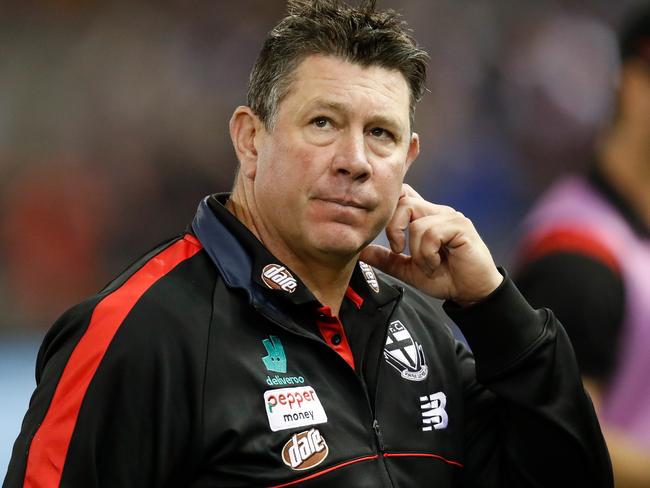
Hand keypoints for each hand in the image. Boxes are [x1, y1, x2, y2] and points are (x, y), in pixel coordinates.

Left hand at [360, 184, 502, 305]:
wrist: (471, 293)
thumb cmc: (445, 278)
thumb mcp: (408, 270)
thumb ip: (386, 259)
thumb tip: (361, 252)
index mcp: (425, 217)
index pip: (403, 194)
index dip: (390, 204)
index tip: (386, 234)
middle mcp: (437, 211)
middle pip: (403, 201)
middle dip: (393, 227)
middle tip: (398, 250)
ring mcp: (450, 217)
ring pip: (416, 222)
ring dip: (416, 251)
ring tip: (428, 265)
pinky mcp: (460, 226)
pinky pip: (430, 232)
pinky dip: (428, 253)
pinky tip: (436, 264)